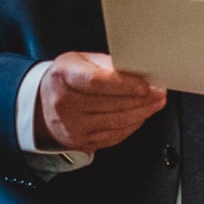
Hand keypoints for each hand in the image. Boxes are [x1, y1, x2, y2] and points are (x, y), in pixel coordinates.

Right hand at [35, 52, 164, 152]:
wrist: (43, 105)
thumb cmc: (66, 79)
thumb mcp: (79, 61)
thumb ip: (106, 64)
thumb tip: (137, 70)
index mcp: (62, 77)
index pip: (96, 82)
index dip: (124, 85)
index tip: (146, 85)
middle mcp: (64, 103)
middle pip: (112, 104)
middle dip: (142, 98)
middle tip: (160, 91)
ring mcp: (73, 126)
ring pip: (118, 121)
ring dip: (143, 112)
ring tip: (157, 102)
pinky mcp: (84, 141)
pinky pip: (117, 134)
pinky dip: (134, 124)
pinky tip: (143, 114)